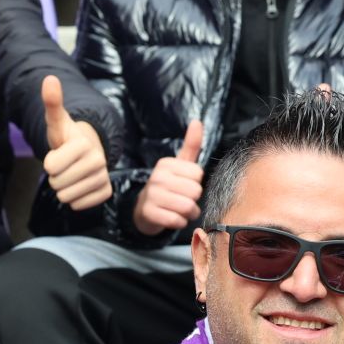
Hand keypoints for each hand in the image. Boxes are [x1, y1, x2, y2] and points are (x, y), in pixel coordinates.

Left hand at [40, 75, 112, 211]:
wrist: (87, 151)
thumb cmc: (67, 137)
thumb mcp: (57, 122)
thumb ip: (52, 103)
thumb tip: (49, 78)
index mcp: (83, 144)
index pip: (51, 167)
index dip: (49, 163)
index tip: (57, 155)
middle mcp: (98, 161)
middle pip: (58, 184)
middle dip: (55, 178)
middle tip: (64, 167)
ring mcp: (103, 177)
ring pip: (67, 197)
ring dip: (64, 189)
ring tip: (71, 175)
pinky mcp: (106, 192)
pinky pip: (79, 206)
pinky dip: (75, 199)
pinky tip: (79, 186)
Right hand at [132, 120, 205, 235]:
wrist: (144, 210)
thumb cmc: (168, 186)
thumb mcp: (179, 165)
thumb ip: (191, 145)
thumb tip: (197, 121)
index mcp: (166, 164)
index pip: (198, 174)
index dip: (195, 183)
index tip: (184, 184)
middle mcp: (157, 177)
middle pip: (195, 191)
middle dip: (194, 200)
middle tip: (183, 199)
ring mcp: (152, 195)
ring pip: (188, 207)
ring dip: (189, 213)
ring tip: (180, 210)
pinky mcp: (149, 213)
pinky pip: (177, 220)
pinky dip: (180, 222)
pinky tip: (172, 218)